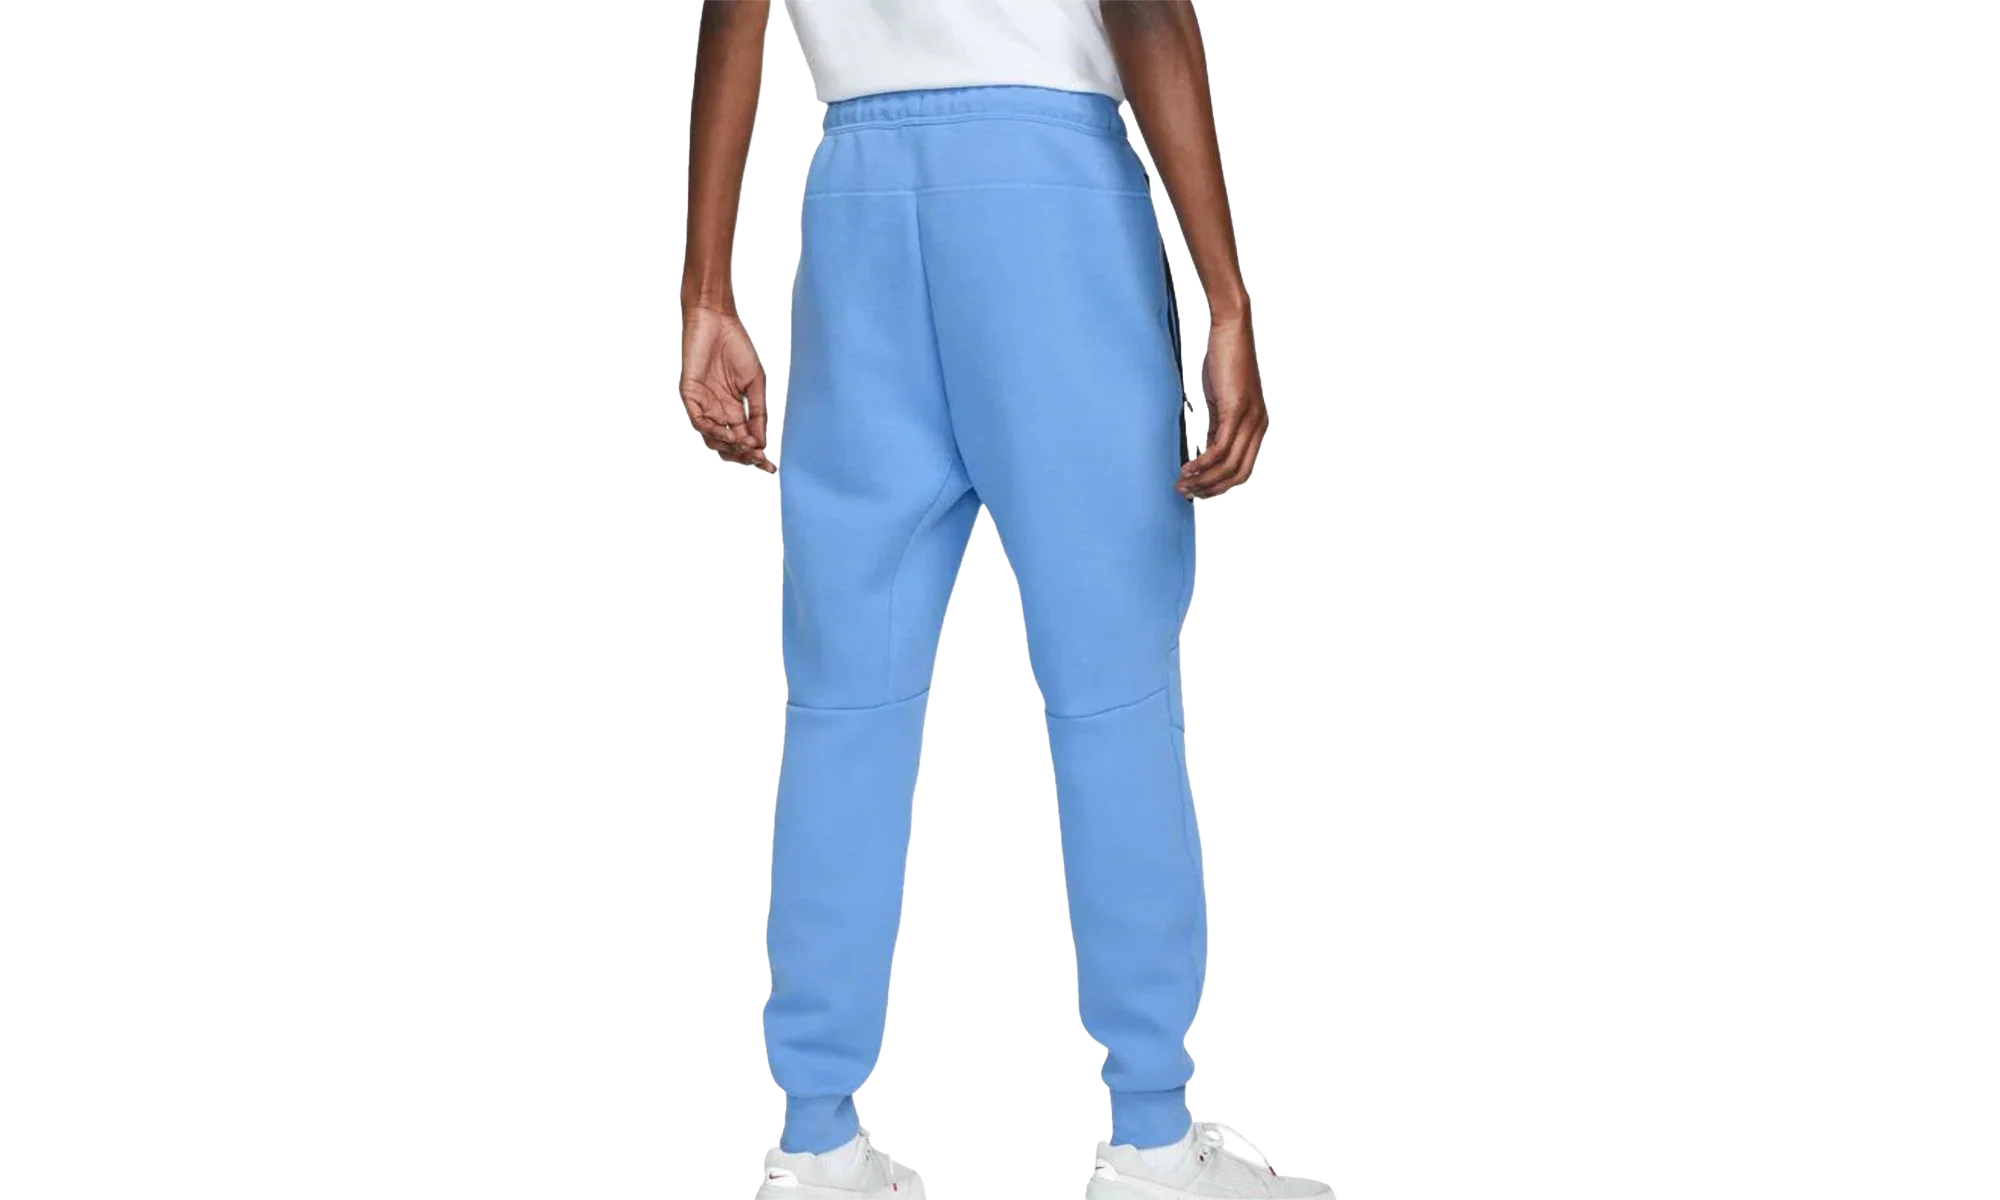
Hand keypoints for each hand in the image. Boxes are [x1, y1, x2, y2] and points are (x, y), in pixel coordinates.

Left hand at [679, 299, 774, 472]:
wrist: (717, 321)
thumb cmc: (737, 347)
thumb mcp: (755, 385)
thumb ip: (758, 414)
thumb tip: (762, 443)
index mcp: (734, 409)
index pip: (744, 440)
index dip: (756, 454)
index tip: (770, 466)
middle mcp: (717, 411)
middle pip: (728, 444)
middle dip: (744, 455)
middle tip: (759, 459)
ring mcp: (703, 404)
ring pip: (713, 437)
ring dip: (731, 446)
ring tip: (748, 447)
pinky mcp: (690, 395)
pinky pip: (699, 420)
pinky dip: (714, 430)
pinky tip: (731, 434)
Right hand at [1177, 313, 1265, 499]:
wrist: (1231, 331)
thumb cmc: (1224, 362)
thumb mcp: (1221, 401)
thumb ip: (1219, 427)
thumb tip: (1209, 452)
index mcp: (1257, 426)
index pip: (1242, 469)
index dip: (1219, 485)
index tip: (1197, 489)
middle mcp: (1258, 426)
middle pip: (1238, 474)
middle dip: (1211, 488)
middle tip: (1186, 492)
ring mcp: (1249, 419)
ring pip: (1228, 465)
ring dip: (1203, 479)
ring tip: (1182, 484)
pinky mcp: (1236, 410)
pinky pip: (1220, 448)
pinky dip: (1202, 463)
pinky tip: (1186, 468)